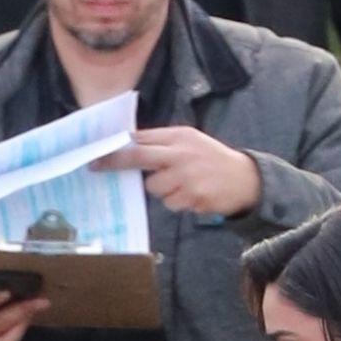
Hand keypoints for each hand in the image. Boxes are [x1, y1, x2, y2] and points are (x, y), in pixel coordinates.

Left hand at [94, 127, 261, 215]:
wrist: (244, 179)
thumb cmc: (211, 159)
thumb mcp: (189, 141)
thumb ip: (162, 142)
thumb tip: (129, 144)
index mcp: (178, 136)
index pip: (141, 139)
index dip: (117, 146)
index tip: (96, 152)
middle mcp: (180, 154)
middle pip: (139, 158)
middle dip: (116, 162)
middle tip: (96, 166)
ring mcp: (187, 178)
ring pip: (155, 188)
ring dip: (163, 190)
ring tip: (183, 184)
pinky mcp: (194, 199)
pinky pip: (171, 204)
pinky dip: (179, 201)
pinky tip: (194, 194)